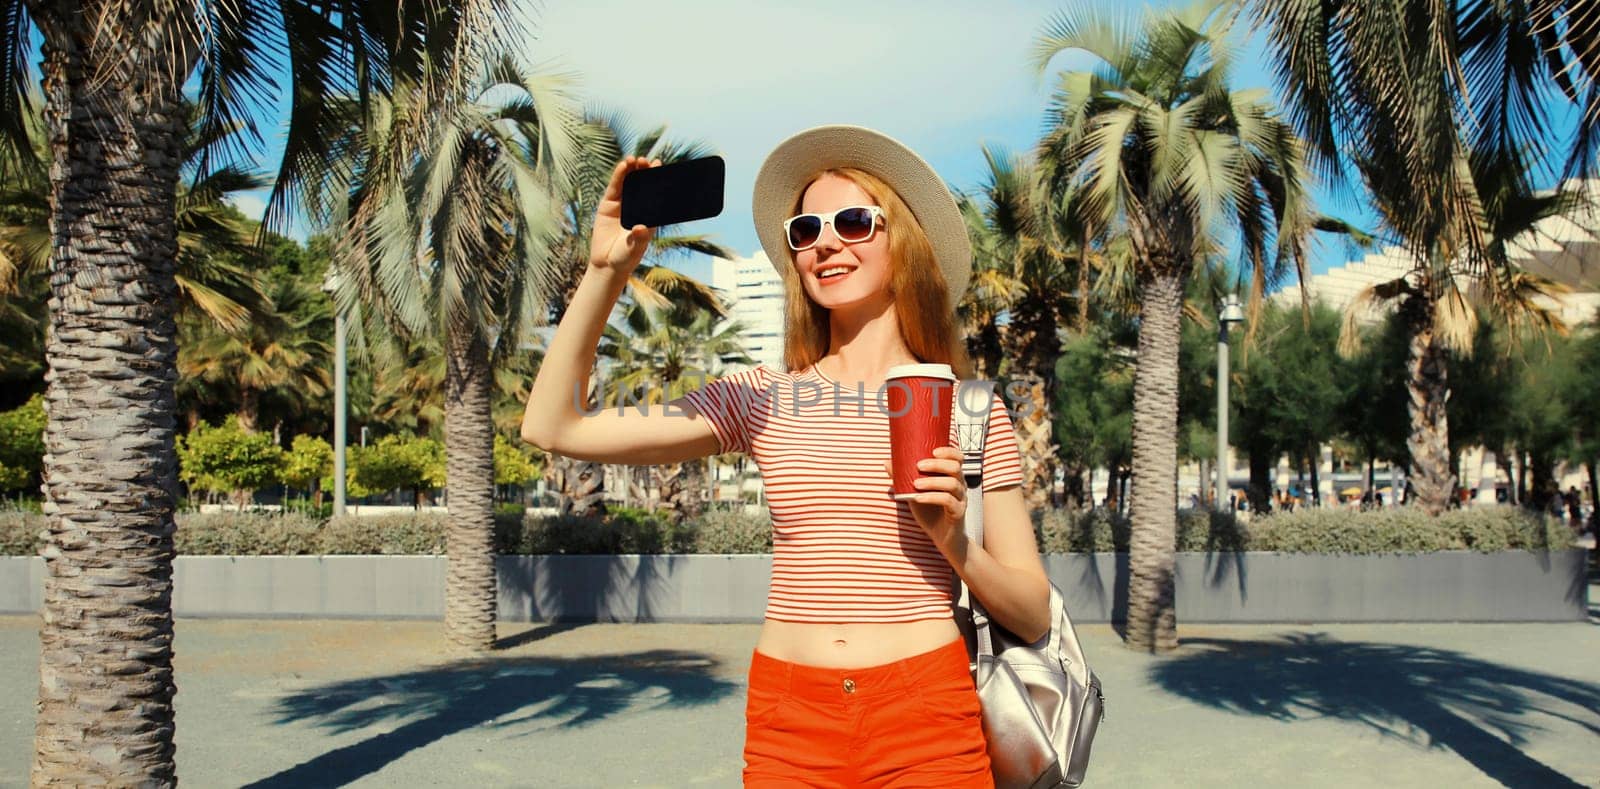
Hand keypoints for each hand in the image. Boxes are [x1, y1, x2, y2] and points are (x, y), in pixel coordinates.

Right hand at [589, 155, 660, 274]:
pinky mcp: (608, 205)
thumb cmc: (625, 258)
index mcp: (649, 216)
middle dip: (645, 173)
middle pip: (642, 186)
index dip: (658, 182)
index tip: (662, 169)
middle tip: (648, 162)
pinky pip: (614, 188)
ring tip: (635, 159)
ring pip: (628, 184)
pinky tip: (623, 166)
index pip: (655, 195)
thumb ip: (638, 239)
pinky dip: (618, 176)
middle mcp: (636, 208)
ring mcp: (622, 205)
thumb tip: (641, 228)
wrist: (607, 264)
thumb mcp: (633, 249)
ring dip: (632, 171)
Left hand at [883, 446, 966, 549]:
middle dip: (937, 464)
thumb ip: (903, 478)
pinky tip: (918, 498)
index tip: (933, 451)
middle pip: (955, 468)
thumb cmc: (930, 513)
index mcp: (952, 477)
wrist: (942, 538)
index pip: (958, 458)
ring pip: (952, 484)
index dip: (948, 451)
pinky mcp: (958, 513)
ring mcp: (961, 499)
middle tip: (918, 466)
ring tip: (915, 484)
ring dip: (932, 481)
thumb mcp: (915, 492)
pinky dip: (932, 497)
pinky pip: (948, 502)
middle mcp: (960, 485)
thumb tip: (887, 462)